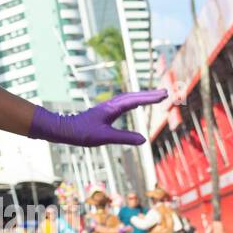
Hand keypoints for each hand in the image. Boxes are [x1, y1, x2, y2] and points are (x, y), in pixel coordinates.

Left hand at [28, 89, 167, 147]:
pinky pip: (125, 102)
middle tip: (167, 92)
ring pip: (129, 98)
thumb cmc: (83, 133)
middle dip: (150, 94)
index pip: (135, 101)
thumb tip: (144, 139)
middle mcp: (111, 105)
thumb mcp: (104, 138)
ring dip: (144, 96)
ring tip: (158, 96)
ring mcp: (109, 107)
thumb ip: (124, 138)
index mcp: (112, 108)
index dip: (150, 98)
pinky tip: (137, 103)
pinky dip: (135, 100)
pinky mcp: (106, 111)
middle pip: (134, 96)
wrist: (65, 129)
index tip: (163, 94)